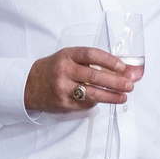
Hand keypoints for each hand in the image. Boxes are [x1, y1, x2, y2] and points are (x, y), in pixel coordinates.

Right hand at [25, 46, 139, 113]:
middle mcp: (64, 70)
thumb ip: (90, 62)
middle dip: (115, 82)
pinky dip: (96, 102)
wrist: (30, 84)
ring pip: (91, 93)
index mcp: (67, 55)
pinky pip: (85, 104)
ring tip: (123, 97)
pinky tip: (103, 100)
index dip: (109, 60)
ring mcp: (63, 88)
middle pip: (94, 76)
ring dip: (111, 96)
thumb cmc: (55, 68)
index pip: (91, 55)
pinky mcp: (63, 103)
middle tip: (129, 85)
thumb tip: (121, 69)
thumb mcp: (69, 58)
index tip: (123, 67)